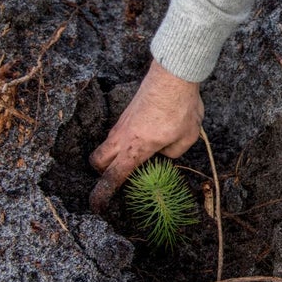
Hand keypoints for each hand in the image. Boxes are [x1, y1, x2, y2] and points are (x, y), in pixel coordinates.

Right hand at [89, 59, 203, 212]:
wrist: (174, 75)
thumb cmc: (181, 108)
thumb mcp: (185, 139)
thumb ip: (172, 153)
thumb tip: (163, 153)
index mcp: (135, 149)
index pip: (112, 177)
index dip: (102, 195)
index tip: (96, 206)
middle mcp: (122, 137)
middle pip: (97, 162)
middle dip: (102, 173)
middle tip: (120, 177)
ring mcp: (122, 123)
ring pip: (106, 145)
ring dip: (113, 155)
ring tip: (135, 158)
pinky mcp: (127, 113)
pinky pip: (117, 133)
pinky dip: (123, 141)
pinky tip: (145, 138)